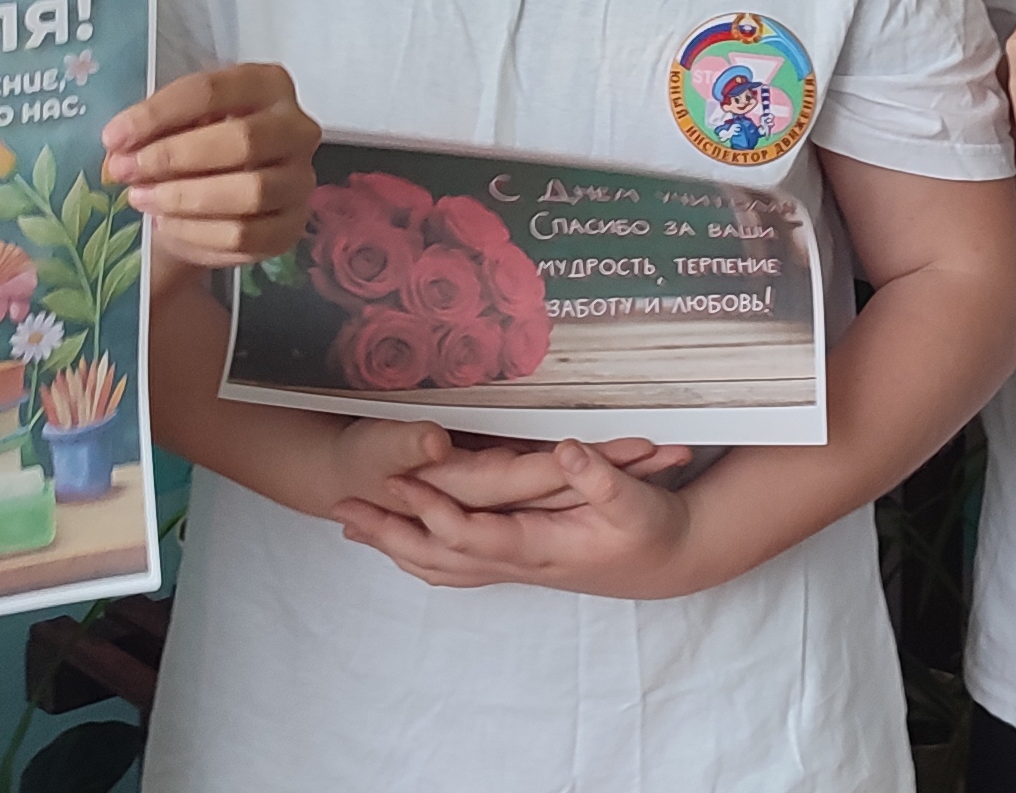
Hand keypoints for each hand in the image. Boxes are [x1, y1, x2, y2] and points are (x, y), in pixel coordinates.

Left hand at [106, 63, 321, 277]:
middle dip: (174, 157)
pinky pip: (246, 235)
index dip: (158, 114)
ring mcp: (300, 181)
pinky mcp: (290, 228)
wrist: (214, 198)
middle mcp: (296, 129)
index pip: (213, 91)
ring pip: (250, 192)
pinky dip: (197, 233)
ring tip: (142, 198)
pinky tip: (166, 224)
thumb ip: (154, 128)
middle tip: (126, 170)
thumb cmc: (194, 145)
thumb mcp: (175, 124)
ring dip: (185, 198)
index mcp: (269, 85)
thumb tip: (120, 148)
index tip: (115, 136)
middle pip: (242, 140)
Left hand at [332, 439, 708, 598]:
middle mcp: (519, 561)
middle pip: (438, 556)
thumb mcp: (635, 500)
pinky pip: (458, 566)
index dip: (430, 508)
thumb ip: (599, 475)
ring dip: (396, 546)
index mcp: (538, 545)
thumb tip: (565, 449)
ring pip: (442, 566)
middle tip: (342, 511)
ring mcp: (518, 566)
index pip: (469, 533)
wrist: (673, 560)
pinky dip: (422, 554)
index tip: (395, 481)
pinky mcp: (522, 559)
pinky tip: (405, 542)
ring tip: (353, 527)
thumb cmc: (655, 530)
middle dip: (389, 534)